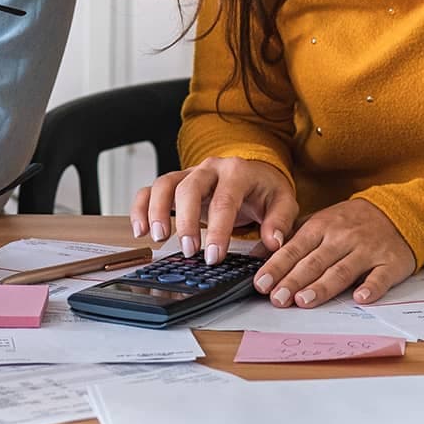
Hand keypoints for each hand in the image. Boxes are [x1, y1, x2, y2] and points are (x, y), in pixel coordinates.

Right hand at [131, 157, 297, 263]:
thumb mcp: (283, 202)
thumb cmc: (265, 189)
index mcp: (237, 171)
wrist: (255, 172)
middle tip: (189, 251)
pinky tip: (140, 231)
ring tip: (159, 238)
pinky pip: (150, 189)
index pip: (224, 199)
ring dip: (157, 211)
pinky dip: (140, 208)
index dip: (218, 229)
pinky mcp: (175, 182)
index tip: (214, 255)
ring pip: (164, 184)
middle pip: (189, 188)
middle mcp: (210, 168)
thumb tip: (273, 242)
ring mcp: (189, 173)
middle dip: (186, 222)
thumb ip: (279, 221)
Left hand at [254, 200, 414, 307]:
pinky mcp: (390, 262)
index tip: (261, 282)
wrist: (396, 212)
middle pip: (314, 262)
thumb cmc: (350, 222)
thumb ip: (289, 238)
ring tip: (304, 301)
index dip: (277, 266)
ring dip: (322, 287)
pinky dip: (371, 287)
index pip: (294, 249)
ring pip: (342, 271)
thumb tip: (256, 255)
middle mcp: (342, 238)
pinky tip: (360, 298)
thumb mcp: (318, 222)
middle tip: (277, 298)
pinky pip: (380, 277)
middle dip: (293, 281)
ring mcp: (367, 250)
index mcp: (321, 227)